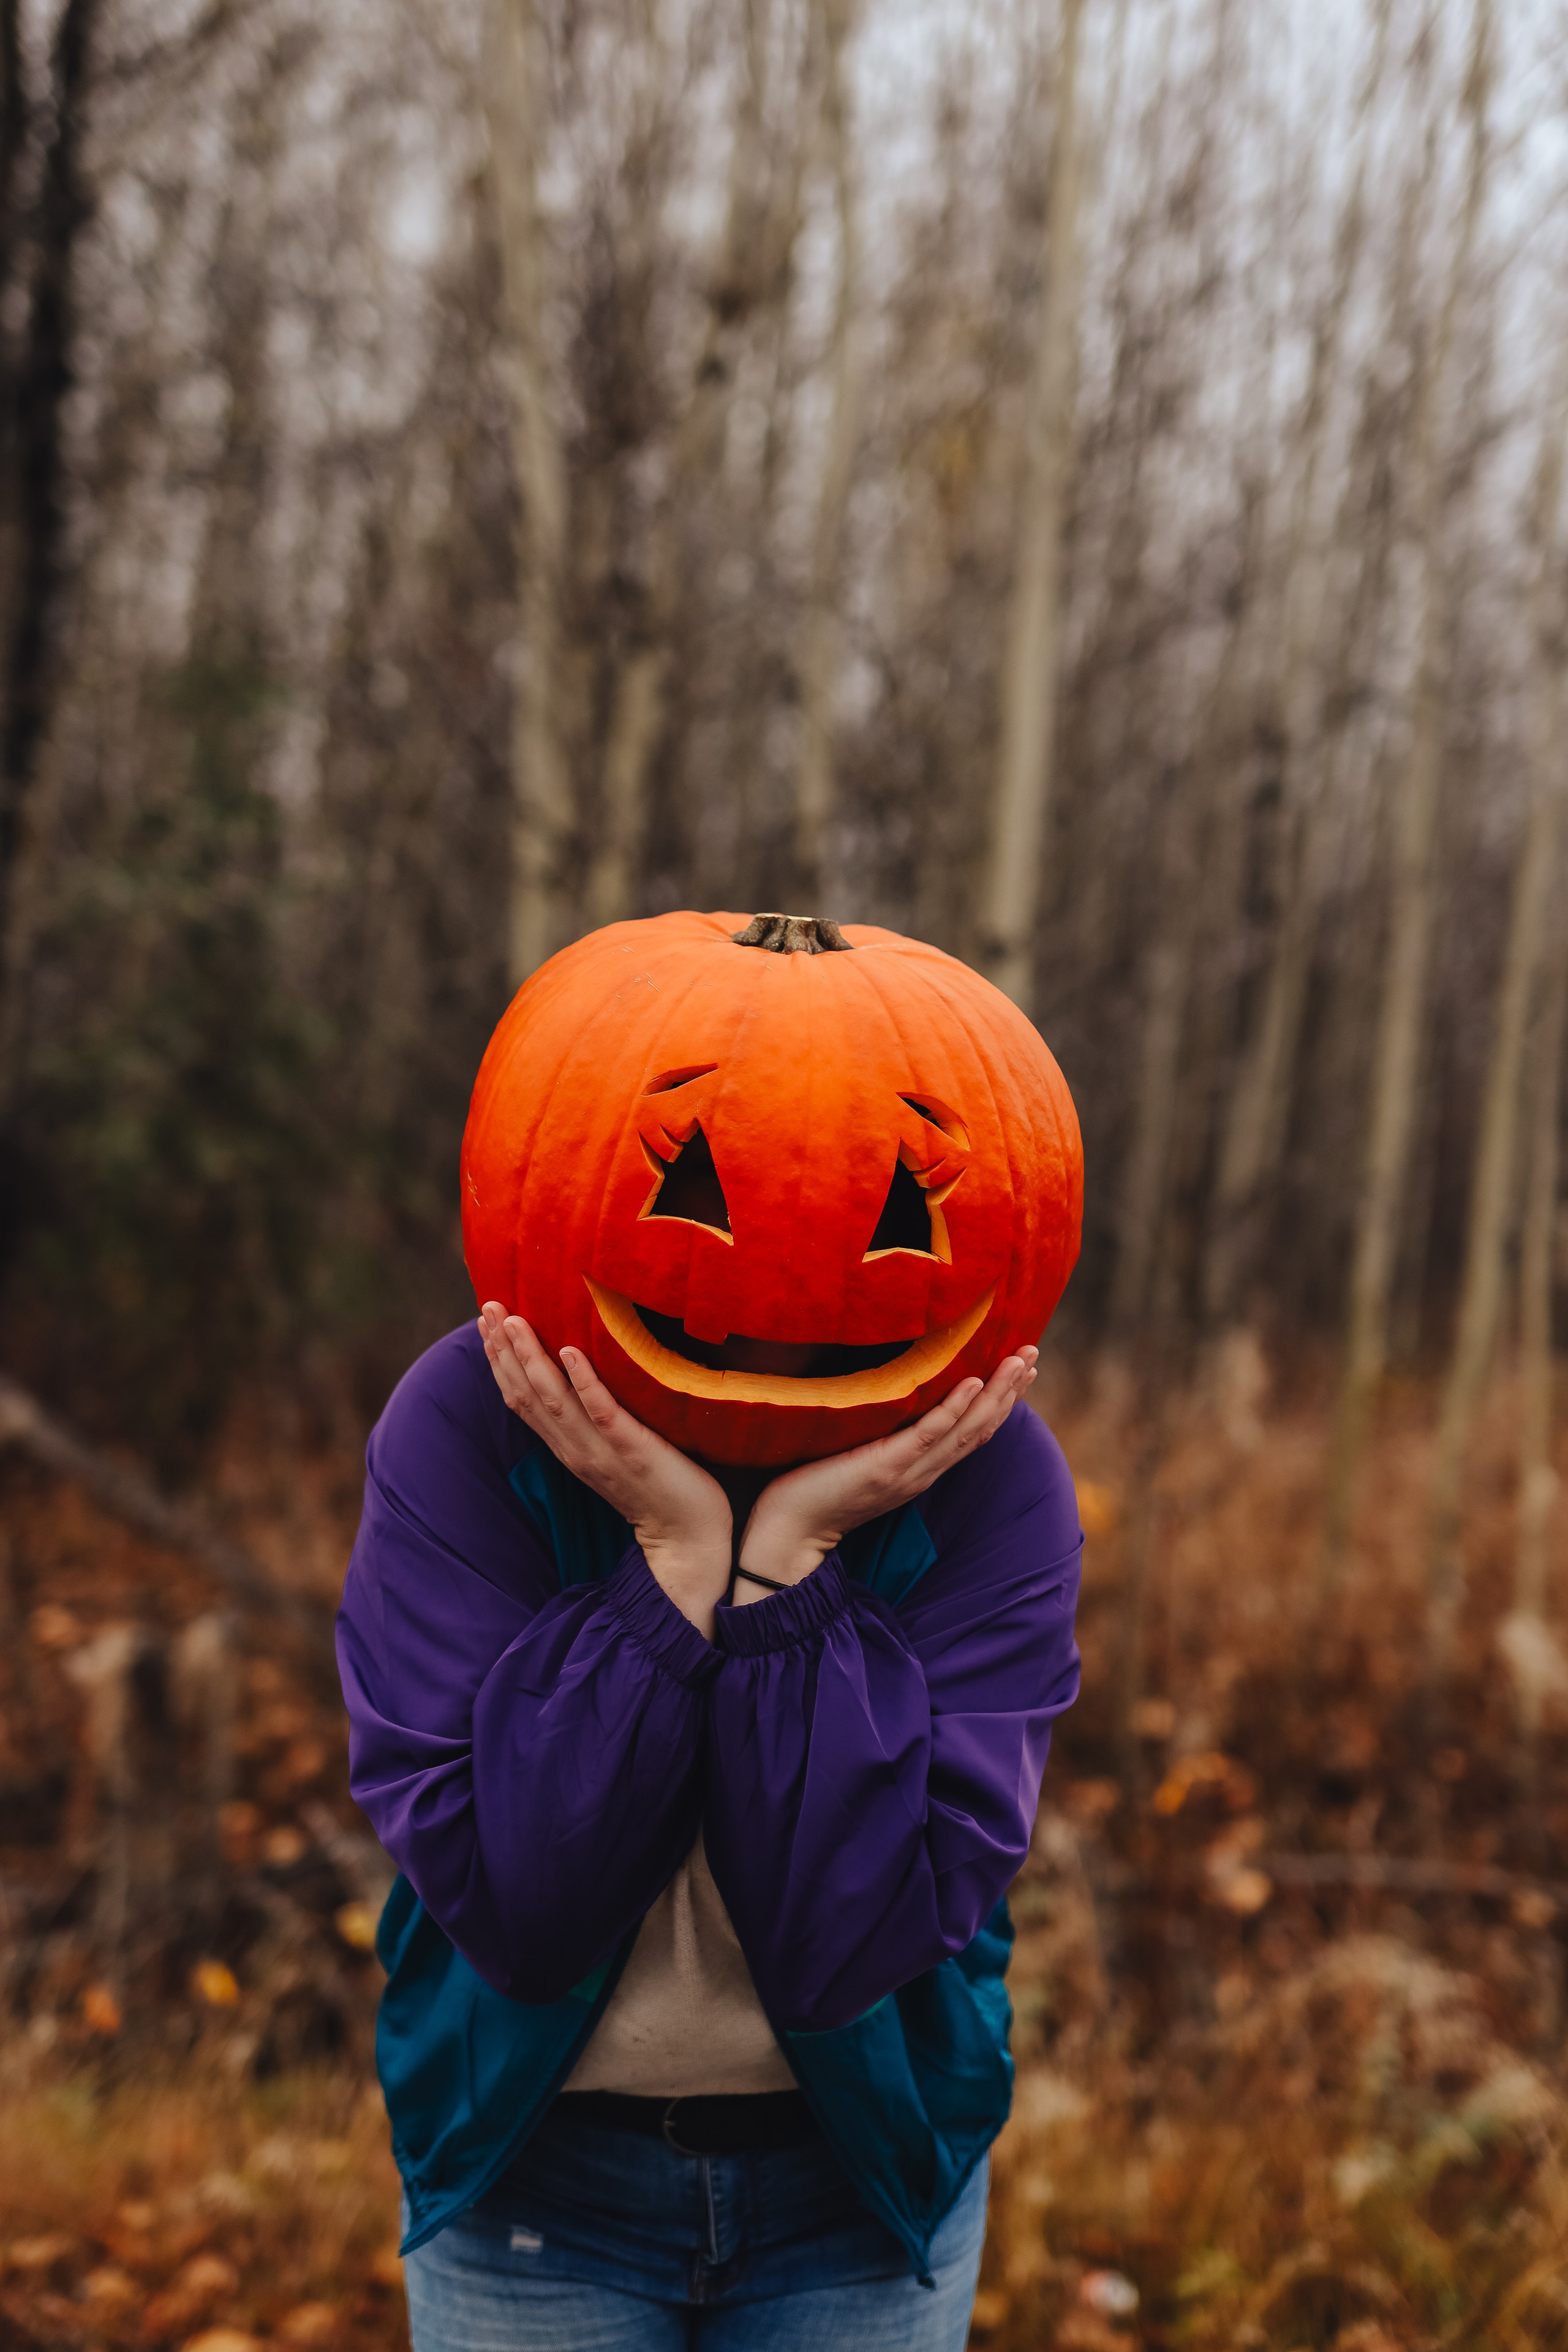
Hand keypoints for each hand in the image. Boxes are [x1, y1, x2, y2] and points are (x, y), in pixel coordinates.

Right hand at [479, 1304, 731, 1636]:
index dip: (501, 1361)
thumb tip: (584, 1379)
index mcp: (569, 1447)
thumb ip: (595, 1420)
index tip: (486, 1321)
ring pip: (555, 1400)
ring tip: (514, 1320)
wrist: (688, 1539)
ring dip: (532, 1358)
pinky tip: (572, 1352)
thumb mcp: (615, 1450)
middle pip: (528, 1394)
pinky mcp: (633, 1451)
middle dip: (505, 1350)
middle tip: (487, 1306)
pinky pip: (604, 1413)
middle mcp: (575, 1448)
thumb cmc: (659, 1489)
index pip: (523, 1399)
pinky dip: (584, 1383)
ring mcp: (602, 1451)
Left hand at [732, 1349, 1038, 1603]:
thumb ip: (881, 1437)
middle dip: (1010, 1391)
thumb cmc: (813, 1491)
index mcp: (919, 1470)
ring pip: (965, 1429)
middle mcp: (922, 1472)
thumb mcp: (860, 1459)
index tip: (1022, 1369)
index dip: (1000, 1401)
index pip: (971, 1431)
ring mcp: (907, 1471)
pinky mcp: (885, 1467)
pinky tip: (973, 1383)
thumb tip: (888, 1400)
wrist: (786, 1534)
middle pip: (979, 1427)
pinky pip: (927, 1435)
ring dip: (996, 1394)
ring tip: (1020, 1360)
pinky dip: (954, 1410)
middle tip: (1034, 1353)